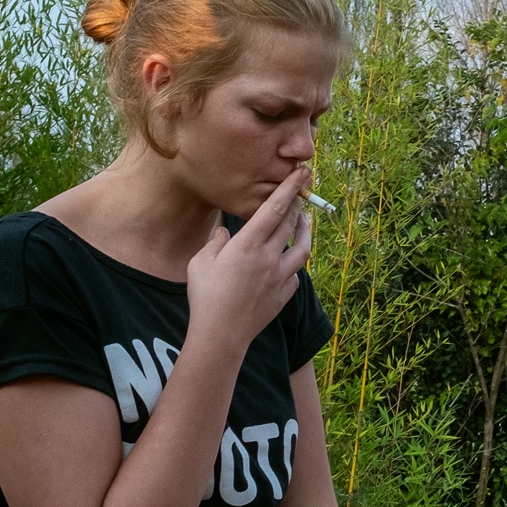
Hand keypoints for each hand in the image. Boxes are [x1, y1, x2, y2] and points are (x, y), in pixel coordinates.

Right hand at [185, 166, 313, 353]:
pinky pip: (295, 274)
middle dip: (298, 205)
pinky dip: (294, 264)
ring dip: (305, 232)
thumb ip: (216, 241)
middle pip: (291, 224)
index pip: (274, 208)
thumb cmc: (205, 296)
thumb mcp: (201, 261)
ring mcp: (279, 277)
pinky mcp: (283, 295)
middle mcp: (269, 257)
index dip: (290, 188)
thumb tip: (225, 232)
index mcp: (248, 244)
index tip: (302, 172)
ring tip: (305, 222)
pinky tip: (290, 261)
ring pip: (302, 249)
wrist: (221, 334)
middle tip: (301, 193)